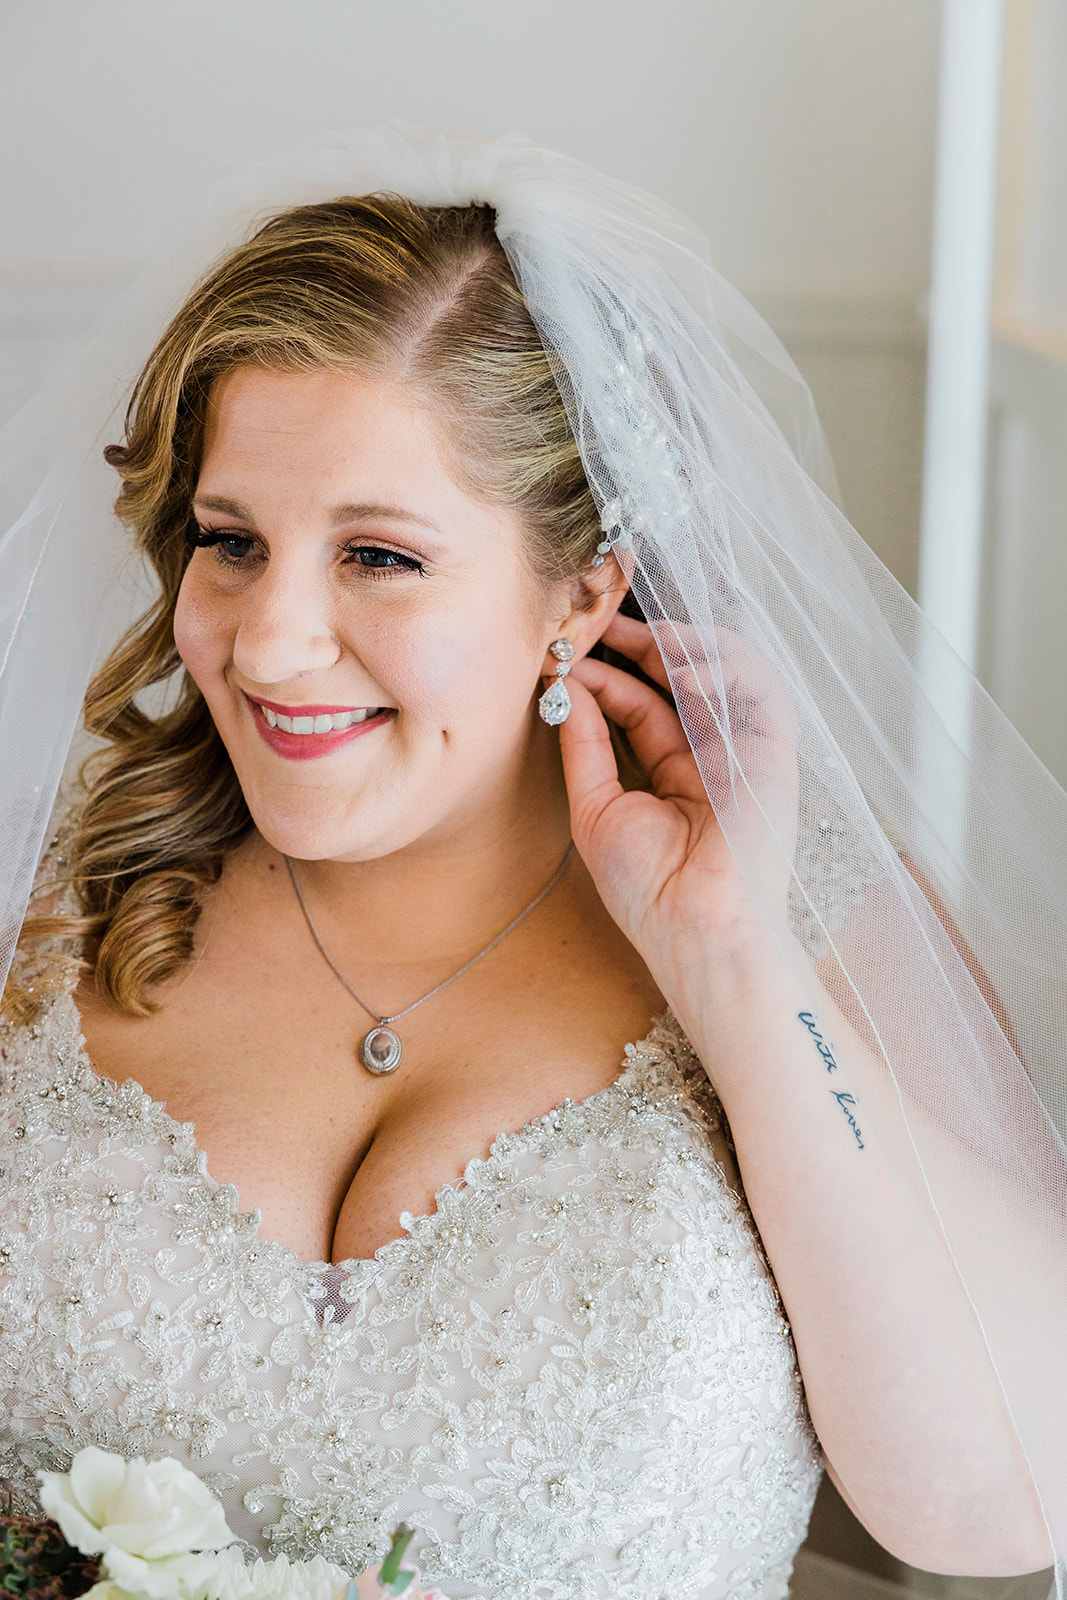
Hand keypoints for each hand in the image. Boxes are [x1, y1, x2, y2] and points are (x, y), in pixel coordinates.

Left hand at [556, 611, 800, 973]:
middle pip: (685, 679)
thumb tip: (566, 689)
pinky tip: (685, 673)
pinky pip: (761, 693)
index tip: (570, 657)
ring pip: (728, 673)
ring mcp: (745, 751)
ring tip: (648, 636)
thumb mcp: (596, 807)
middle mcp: (713, 756)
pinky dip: (727, 670)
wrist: (695, 929)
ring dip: (690, 646)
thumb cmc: (647, 888)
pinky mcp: (775, 753)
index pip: (643, 705)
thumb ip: (585, 746)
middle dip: (647, 644)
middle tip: (607, 622)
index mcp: (675, 772)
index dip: (611, 675)